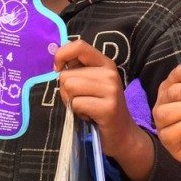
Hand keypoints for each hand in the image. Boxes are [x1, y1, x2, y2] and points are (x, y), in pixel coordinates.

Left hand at [54, 40, 138, 157]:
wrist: (122, 134)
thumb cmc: (100, 107)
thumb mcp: (91, 83)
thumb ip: (77, 70)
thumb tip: (57, 65)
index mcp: (105, 63)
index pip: (79, 46)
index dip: (62, 55)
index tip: (59, 69)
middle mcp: (110, 73)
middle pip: (67, 74)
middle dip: (66, 90)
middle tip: (81, 100)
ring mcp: (111, 89)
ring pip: (70, 87)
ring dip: (71, 101)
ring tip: (85, 107)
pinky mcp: (108, 107)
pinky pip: (76, 103)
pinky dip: (77, 112)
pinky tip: (90, 116)